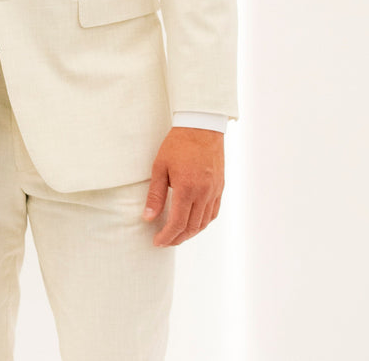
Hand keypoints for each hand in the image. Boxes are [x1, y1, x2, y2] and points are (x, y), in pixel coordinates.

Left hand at [142, 127, 223, 246]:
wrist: (201, 126)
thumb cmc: (178, 144)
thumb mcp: (160, 166)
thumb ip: (155, 195)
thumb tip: (148, 218)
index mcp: (187, 188)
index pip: (177, 223)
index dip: (167, 236)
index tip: (157, 241)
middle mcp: (203, 193)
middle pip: (191, 227)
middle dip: (177, 238)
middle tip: (164, 241)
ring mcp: (214, 191)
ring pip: (204, 223)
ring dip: (190, 233)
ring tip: (176, 235)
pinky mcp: (220, 187)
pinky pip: (213, 213)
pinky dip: (202, 223)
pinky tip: (193, 223)